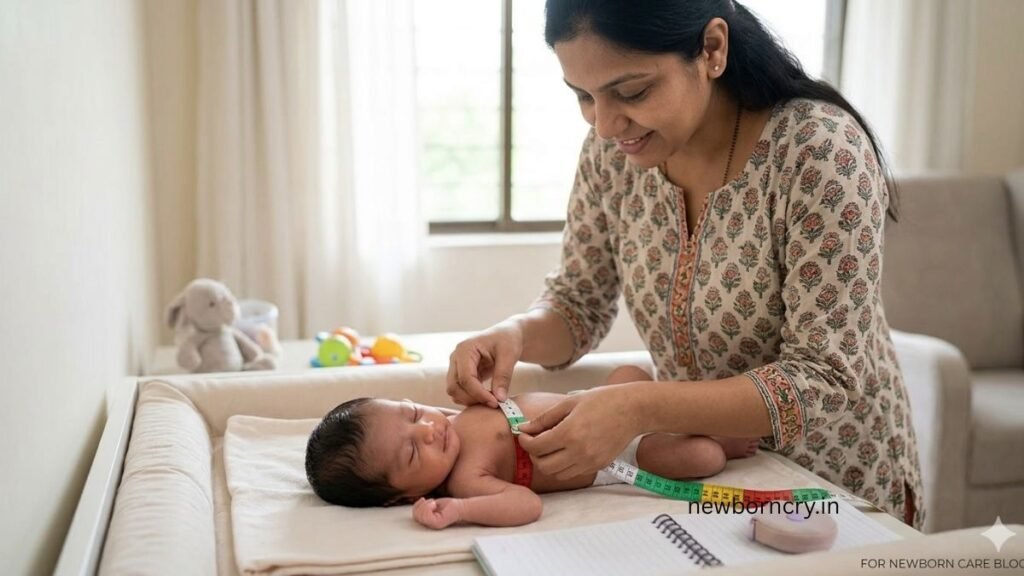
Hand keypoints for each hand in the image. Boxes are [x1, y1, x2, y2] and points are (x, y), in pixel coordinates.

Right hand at [412, 497, 462, 529]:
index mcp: (427, 522)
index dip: (416, 506)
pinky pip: (426, 515)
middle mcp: (429, 526)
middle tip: (431, 501)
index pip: (414, 516)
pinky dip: (428, 506)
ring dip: (425, 505)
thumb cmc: (447, 506)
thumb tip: (416, 503)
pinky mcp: (437, 523)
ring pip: (420, 515)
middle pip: (415, 515)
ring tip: (434, 503)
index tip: (423, 500)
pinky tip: (435, 504)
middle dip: (421, 505)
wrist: (460, 507)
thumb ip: (423, 507)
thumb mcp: (432, 504)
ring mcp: (432, 525)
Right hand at [447, 322, 522, 406]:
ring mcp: (456, 367)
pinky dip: (472, 399)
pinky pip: (461, 392)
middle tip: (494, 403)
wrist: (507, 336)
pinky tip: (488, 397)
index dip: (479, 393)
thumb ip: (503, 376)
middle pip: (454, 387)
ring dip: (471, 401)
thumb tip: (499, 399)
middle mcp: (456, 358)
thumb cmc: (507, 340)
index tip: (495, 402)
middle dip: (472, 399)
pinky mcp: (461, 375)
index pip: (465, 378)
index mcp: (464, 349)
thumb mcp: (509, 355)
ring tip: (492, 400)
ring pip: (454, 392)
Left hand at [517, 384, 642, 479]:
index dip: (525, 442)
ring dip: (548, 463)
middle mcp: (579, 452)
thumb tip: (524, 428)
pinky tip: (565, 451)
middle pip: (544, 466)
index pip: (536, 447)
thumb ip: (545, 418)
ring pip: (557, 474)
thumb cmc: (603, 400)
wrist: (634, 410)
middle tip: (534, 442)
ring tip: (549, 447)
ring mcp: (590, 461)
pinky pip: (573, 473)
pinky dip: (563, 466)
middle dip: (534, 455)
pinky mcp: (598, 466)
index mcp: (570, 433)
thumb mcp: (570, 402)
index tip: (523, 434)